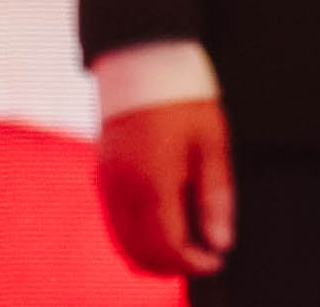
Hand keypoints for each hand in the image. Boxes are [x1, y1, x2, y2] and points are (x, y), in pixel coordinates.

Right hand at [95, 97, 234, 278]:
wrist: (139, 54)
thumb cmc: (181, 95)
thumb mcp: (211, 143)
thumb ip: (214, 198)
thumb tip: (219, 242)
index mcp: (152, 182)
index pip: (168, 249)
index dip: (195, 263)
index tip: (216, 257)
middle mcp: (121, 189)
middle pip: (140, 255)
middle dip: (173, 264)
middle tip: (202, 252)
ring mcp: (106, 181)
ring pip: (123, 242)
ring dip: (153, 251)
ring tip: (186, 234)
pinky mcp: (100, 172)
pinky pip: (114, 220)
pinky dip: (137, 233)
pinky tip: (163, 216)